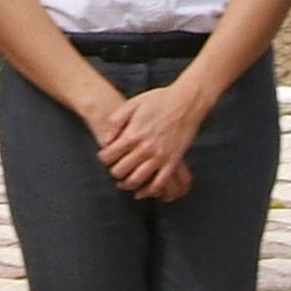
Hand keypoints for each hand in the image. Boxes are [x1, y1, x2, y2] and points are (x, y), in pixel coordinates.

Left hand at [98, 83, 210, 201]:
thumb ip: (115, 122)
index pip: (109, 156)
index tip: (105, 156)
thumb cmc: (159, 100)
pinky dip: (149, 191)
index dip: (103, 158)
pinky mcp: (173, 161)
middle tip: (114, 169)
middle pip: (120, 171)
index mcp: (133, 134)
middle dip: (113, 172)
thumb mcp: (132, 104)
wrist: (187, 101)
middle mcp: (145, 148)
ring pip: (137, 180)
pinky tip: (142, 191)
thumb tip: (106, 140)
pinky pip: (160, 183)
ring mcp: (160, 156)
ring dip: (127, 184)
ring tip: (123, 182)